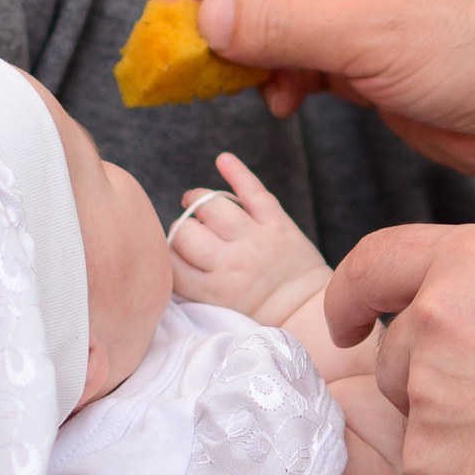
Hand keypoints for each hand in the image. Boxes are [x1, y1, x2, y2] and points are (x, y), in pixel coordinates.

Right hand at [155, 0, 474, 175]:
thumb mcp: (376, 34)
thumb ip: (285, 24)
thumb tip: (206, 17)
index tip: (170, 5)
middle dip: (225, 8)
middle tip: (183, 54)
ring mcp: (367, 0)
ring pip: (279, 12)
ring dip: (250, 48)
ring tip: (229, 83)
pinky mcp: (369, 51)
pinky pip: (302, 53)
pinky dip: (281, 75)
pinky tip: (278, 102)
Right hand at [169, 153, 330, 324]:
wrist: (308, 312)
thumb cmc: (261, 314)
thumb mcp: (218, 309)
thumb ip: (192, 284)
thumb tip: (167, 252)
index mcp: (212, 290)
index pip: (170, 261)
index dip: (167, 251)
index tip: (173, 250)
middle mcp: (230, 263)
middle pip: (185, 232)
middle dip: (181, 228)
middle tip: (187, 229)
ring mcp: (254, 240)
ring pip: (211, 207)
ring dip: (198, 200)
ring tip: (195, 202)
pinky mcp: (277, 224)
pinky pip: (253, 191)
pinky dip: (237, 171)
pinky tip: (223, 159)